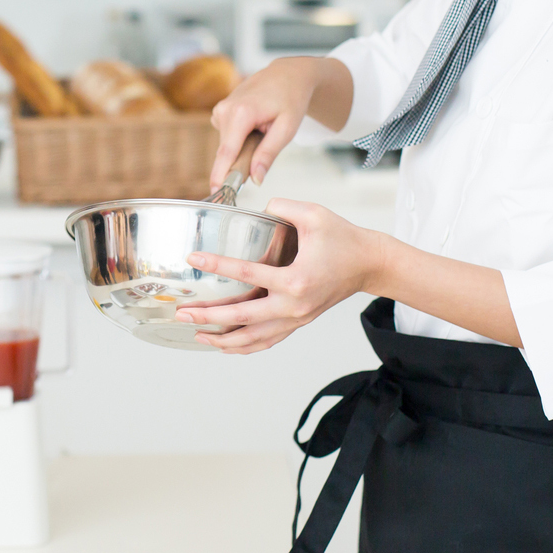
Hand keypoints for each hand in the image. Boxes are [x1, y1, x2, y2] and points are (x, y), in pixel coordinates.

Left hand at [175, 199, 390, 352]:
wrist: (370, 264)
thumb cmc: (344, 238)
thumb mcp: (314, 213)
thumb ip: (282, 206)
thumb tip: (258, 207)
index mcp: (295, 279)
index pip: (247, 274)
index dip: (217, 265)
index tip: (194, 259)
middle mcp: (294, 305)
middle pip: (242, 318)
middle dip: (208, 317)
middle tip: (182, 313)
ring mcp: (296, 318)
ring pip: (253, 338)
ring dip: (222, 340)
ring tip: (195, 334)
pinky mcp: (299, 322)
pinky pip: (267, 341)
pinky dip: (244, 346)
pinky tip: (224, 345)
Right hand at [208, 57, 341, 188]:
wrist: (288, 74)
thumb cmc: (291, 98)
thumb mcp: (287, 129)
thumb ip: (268, 154)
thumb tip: (255, 179)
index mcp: (241, 113)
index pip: (226, 152)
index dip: (220, 175)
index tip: (216, 193)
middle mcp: (225, 109)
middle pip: (227, 151)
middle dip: (241, 161)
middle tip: (264, 148)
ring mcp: (220, 108)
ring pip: (227, 144)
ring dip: (243, 147)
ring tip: (264, 130)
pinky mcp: (220, 110)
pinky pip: (227, 135)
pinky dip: (240, 137)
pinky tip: (255, 125)